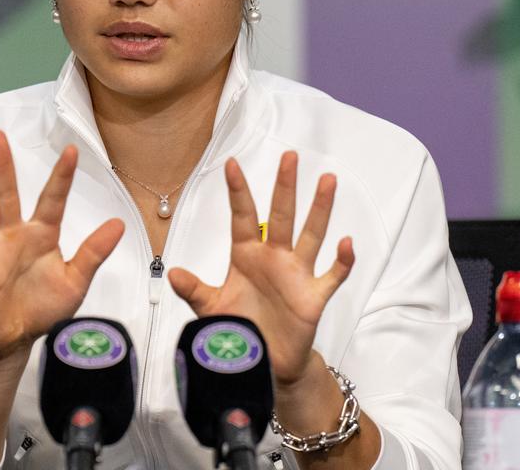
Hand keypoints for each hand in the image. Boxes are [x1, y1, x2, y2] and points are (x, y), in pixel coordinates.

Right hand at [0, 130, 125, 360]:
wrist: (16, 337)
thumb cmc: (46, 306)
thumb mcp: (75, 281)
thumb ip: (93, 253)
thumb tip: (119, 223)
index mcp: (41, 235)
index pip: (52, 200)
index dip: (61, 176)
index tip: (71, 150)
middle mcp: (13, 237)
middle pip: (5, 196)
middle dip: (2, 167)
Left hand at [167, 151, 353, 384]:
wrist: (264, 363)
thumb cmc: (240, 330)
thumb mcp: (211, 310)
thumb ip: (194, 290)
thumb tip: (173, 273)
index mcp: (246, 256)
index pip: (242, 217)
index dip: (238, 192)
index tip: (231, 164)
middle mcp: (273, 258)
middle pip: (281, 216)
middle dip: (285, 186)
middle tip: (290, 156)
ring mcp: (296, 275)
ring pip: (311, 235)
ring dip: (319, 209)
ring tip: (327, 180)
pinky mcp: (314, 297)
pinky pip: (331, 275)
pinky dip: (341, 261)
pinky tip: (346, 243)